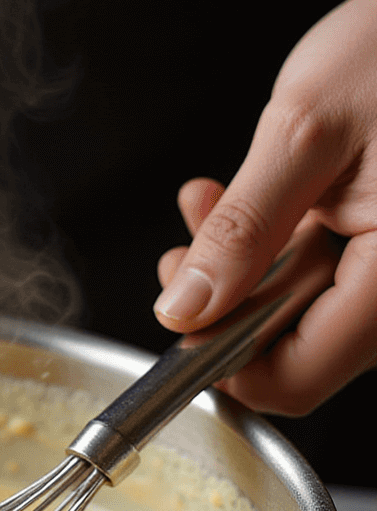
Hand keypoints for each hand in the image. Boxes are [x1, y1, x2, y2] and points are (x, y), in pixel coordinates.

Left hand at [154, 0, 376, 412]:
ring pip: (309, 310)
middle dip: (227, 303)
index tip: (180, 316)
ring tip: (209, 204)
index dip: (223, 362)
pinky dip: (283, 244)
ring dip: (248, 268)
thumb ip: (242, 230)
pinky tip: (255, 195)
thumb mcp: (305, 131)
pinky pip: (331, 273)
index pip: (296, 379)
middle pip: (299, 350)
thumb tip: (187, 309)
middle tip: (182, 253)